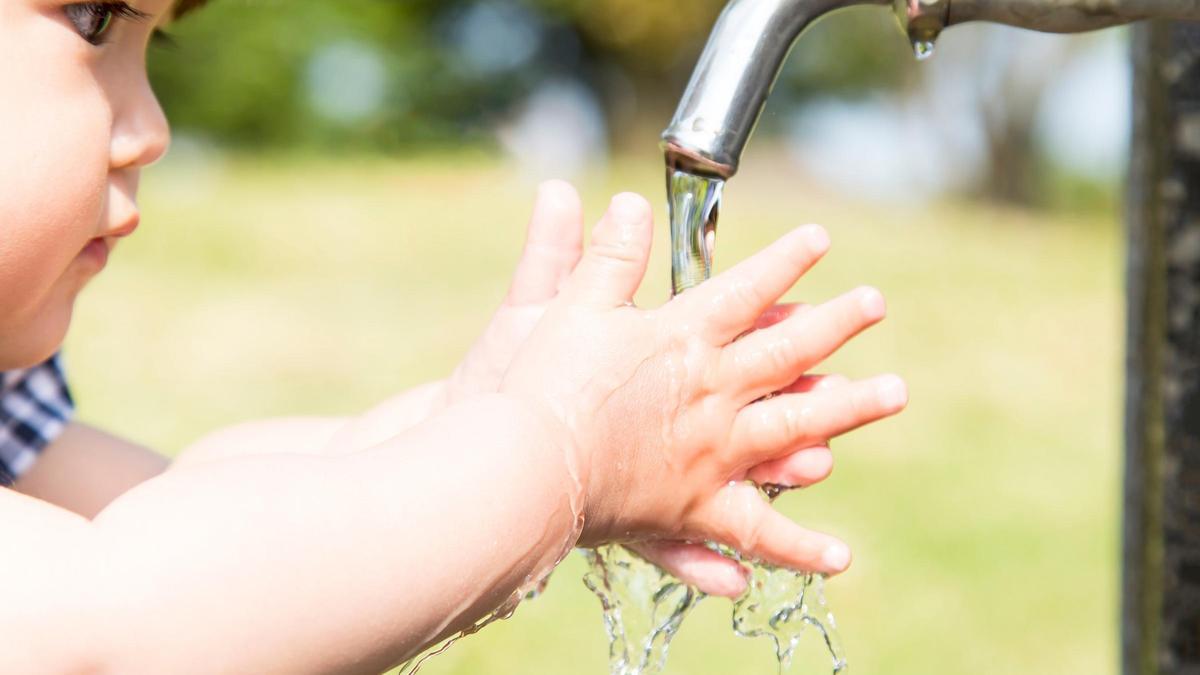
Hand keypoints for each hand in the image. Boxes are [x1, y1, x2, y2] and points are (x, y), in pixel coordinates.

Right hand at [500, 193, 905, 575]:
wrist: (523, 466)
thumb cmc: (541, 383)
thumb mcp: (565, 304)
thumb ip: (606, 256)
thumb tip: (631, 203)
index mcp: (680, 339)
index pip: (744, 291)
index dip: (784, 262)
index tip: (821, 240)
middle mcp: (710, 394)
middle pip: (786, 353)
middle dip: (833, 322)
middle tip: (875, 304)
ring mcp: (710, 454)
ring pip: (795, 429)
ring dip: (847, 407)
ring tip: (893, 392)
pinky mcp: (693, 509)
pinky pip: (756, 532)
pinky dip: (797, 548)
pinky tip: (840, 558)